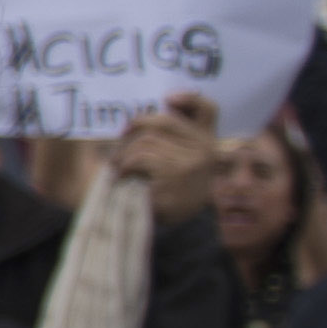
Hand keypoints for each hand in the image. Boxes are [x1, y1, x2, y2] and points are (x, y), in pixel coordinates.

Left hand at [110, 90, 224, 227]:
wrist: (168, 228)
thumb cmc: (167, 188)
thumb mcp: (179, 161)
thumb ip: (176, 136)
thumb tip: (160, 107)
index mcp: (207, 141)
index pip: (207, 109)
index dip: (188, 99)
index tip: (167, 100)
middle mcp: (205, 150)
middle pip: (160, 123)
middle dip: (133, 131)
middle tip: (120, 148)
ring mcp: (192, 165)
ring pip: (145, 142)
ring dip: (124, 155)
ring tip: (119, 167)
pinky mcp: (175, 179)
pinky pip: (139, 160)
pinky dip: (124, 167)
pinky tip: (123, 178)